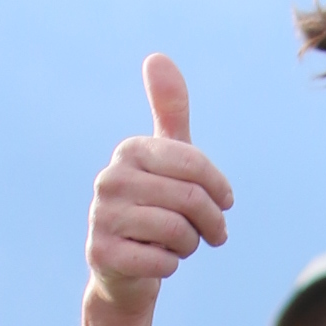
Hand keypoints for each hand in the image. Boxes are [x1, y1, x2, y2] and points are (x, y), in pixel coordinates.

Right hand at [86, 54, 233, 315]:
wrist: (125, 268)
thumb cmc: (155, 207)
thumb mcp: (167, 159)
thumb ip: (169, 112)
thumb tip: (156, 56)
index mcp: (130, 150)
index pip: (194, 163)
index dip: (219, 188)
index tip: (225, 203)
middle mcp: (109, 179)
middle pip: (190, 200)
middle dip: (211, 222)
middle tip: (213, 234)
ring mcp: (101, 216)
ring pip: (178, 232)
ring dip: (190, 245)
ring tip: (180, 245)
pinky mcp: (101, 253)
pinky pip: (163, 261)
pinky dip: (171, 266)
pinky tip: (158, 261)